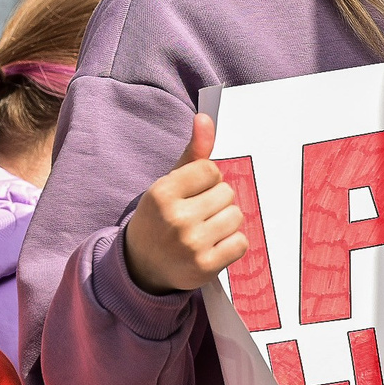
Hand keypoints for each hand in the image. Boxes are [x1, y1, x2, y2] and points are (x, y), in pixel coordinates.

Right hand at [119, 114, 247, 295]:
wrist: (143, 265)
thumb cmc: (161, 217)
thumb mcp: (169, 184)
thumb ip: (192, 153)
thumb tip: (205, 118)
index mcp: (163, 192)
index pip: (210, 170)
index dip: (207, 180)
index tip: (193, 193)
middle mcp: (176, 218)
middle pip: (226, 193)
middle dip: (217, 201)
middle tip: (199, 214)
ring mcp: (191, 244)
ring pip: (236, 216)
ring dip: (226, 221)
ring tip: (207, 230)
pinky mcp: (205, 266)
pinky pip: (240, 243)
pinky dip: (232, 244)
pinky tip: (214, 246)